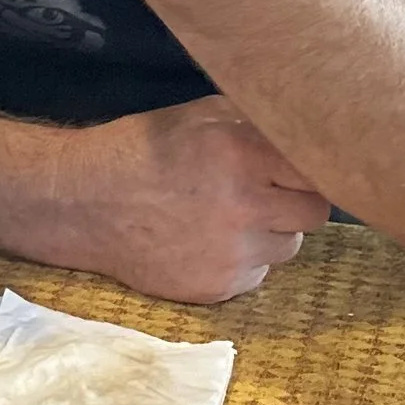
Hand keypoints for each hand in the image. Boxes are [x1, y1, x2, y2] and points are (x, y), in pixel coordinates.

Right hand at [28, 100, 330, 302]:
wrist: (85, 204)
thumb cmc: (143, 151)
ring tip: (230, 217)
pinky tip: (207, 242)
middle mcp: (244, 209)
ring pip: (288, 249)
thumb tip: (309, 125)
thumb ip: (256, 122)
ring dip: (271, 234)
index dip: (313, 168)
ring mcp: (231, 255)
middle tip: (265, 192)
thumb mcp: (200, 115)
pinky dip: (242, 262)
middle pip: (314, 215)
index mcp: (243, 156)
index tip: (302, 168)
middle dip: (295, 202)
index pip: (320, 171)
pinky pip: (256, 276)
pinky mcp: (216, 289)